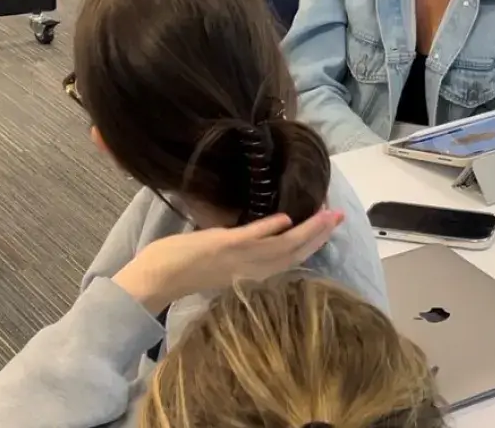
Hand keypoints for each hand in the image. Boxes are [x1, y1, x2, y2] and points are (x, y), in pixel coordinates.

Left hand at [113, 210, 342, 314]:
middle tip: (339, 217)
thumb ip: (244, 252)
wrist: (155, 280)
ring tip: (327, 214)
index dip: (312, 244)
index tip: (328, 228)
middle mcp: (249, 270)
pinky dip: (270, 228)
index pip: (288, 260)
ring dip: (307, 230)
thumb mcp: (222, 265)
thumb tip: (266, 231)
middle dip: (319, 235)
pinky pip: (252, 237)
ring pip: (281, 246)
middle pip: (293, 253)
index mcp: (250, 275)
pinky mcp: (223, 246)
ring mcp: (238, 259)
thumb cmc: (182, 271)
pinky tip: (286, 218)